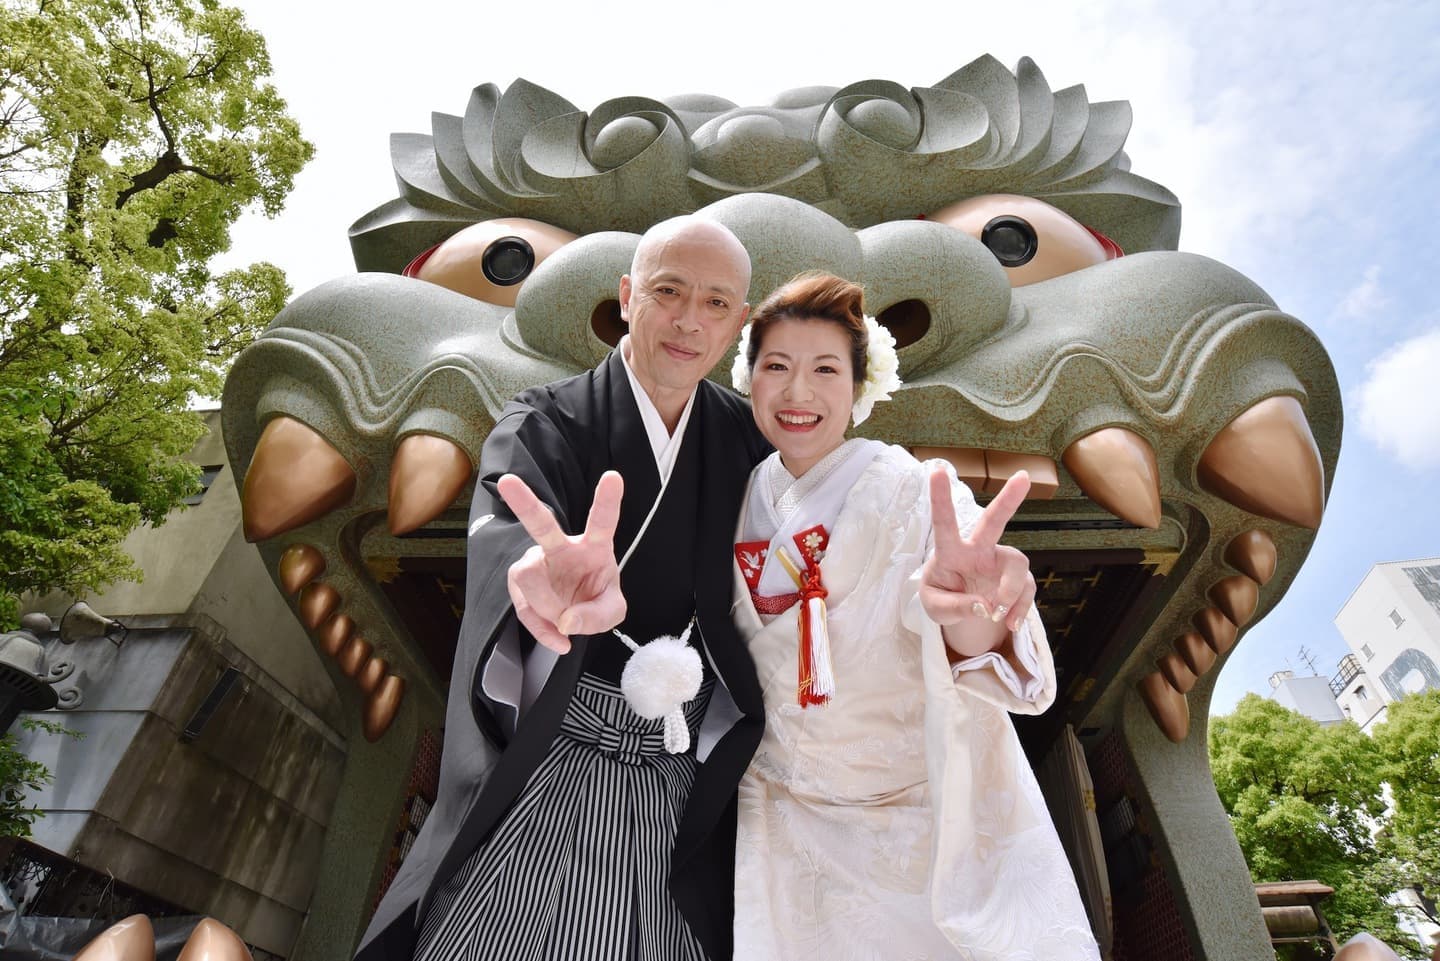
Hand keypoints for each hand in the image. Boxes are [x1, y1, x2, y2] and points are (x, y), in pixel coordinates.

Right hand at [498, 471, 625, 653]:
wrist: (574, 613)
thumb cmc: (596, 599)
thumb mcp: (613, 611)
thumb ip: (598, 616)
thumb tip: (566, 622)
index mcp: (594, 545)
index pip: (603, 521)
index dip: (608, 500)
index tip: (613, 476)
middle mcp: (562, 547)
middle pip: (541, 524)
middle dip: (523, 502)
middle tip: (507, 482)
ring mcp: (536, 561)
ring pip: (528, 579)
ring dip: (548, 608)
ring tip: (565, 620)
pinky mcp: (520, 580)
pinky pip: (523, 607)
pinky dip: (542, 628)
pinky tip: (556, 636)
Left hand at [919, 468, 1037, 656]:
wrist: (962, 610)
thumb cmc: (942, 598)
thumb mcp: (936, 609)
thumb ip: (955, 608)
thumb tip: (984, 607)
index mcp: (951, 552)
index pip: (944, 524)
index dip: (940, 499)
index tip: (937, 470)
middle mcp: (978, 550)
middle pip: (994, 522)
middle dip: (1008, 499)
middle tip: (1023, 477)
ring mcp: (1000, 562)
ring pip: (1017, 565)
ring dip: (1010, 592)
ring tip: (997, 613)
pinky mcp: (1017, 578)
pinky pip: (1027, 590)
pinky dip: (1019, 610)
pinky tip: (1010, 624)